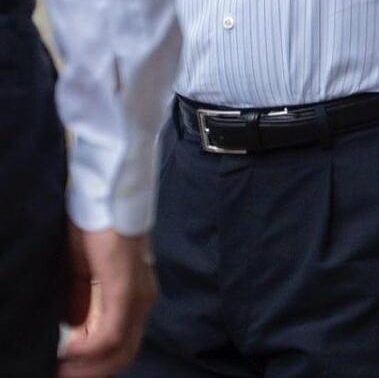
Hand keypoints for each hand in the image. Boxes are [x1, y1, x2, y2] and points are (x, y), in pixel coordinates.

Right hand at [58, 224, 156, 377]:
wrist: (104, 195)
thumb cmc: (96, 227)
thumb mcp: (84, 270)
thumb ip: (82, 298)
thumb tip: (75, 324)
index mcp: (134, 296)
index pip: (121, 346)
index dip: (94, 366)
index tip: (65, 372)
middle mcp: (143, 299)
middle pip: (123, 355)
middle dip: (90, 373)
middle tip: (59, 376)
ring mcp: (138, 294)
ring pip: (120, 351)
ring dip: (87, 368)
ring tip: (59, 370)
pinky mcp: (126, 286)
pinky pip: (111, 333)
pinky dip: (88, 350)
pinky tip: (68, 350)